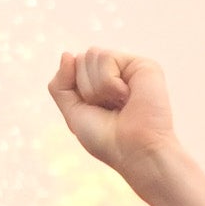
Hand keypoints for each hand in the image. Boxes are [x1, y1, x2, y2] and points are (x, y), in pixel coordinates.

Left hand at [47, 45, 184, 182]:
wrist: (134, 151)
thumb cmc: (107, 139)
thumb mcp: (72, 112)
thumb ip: (61, 84)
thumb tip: (67, 54)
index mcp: (101, 82)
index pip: (73, 66)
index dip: (77, 90)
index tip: (97, 111)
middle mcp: (117, 72)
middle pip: (81, 58)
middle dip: (86, 88)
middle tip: (109, 107)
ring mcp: (130, 68)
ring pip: (92, 55)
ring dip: (98, 88)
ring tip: (120, 103)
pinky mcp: (144, 66)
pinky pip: (106, 57)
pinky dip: (109, 83)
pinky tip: (127, 96)